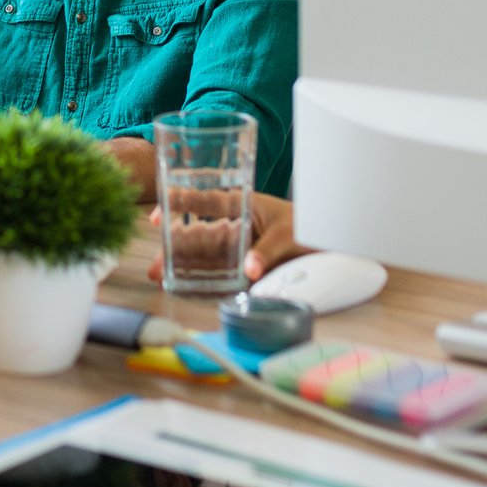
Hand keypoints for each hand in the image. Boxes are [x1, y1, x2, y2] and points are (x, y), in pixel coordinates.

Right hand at [146, 191, 300, 284]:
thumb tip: (249, 269)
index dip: (178, 205)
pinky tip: (185, 286)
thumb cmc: (310, 226)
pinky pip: (218, 270)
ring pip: (203, 252)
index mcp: (243, 203)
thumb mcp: (289, 234)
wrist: (330, 241)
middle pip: (196, 232)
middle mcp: (235, 222)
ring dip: (182, 264)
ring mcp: (238, 244)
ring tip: (163, 280)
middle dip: (172, 248)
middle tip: (156, 267)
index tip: (159, 217)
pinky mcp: (244, 264)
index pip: (204, 200)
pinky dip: (201, 277)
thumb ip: (268, 251)